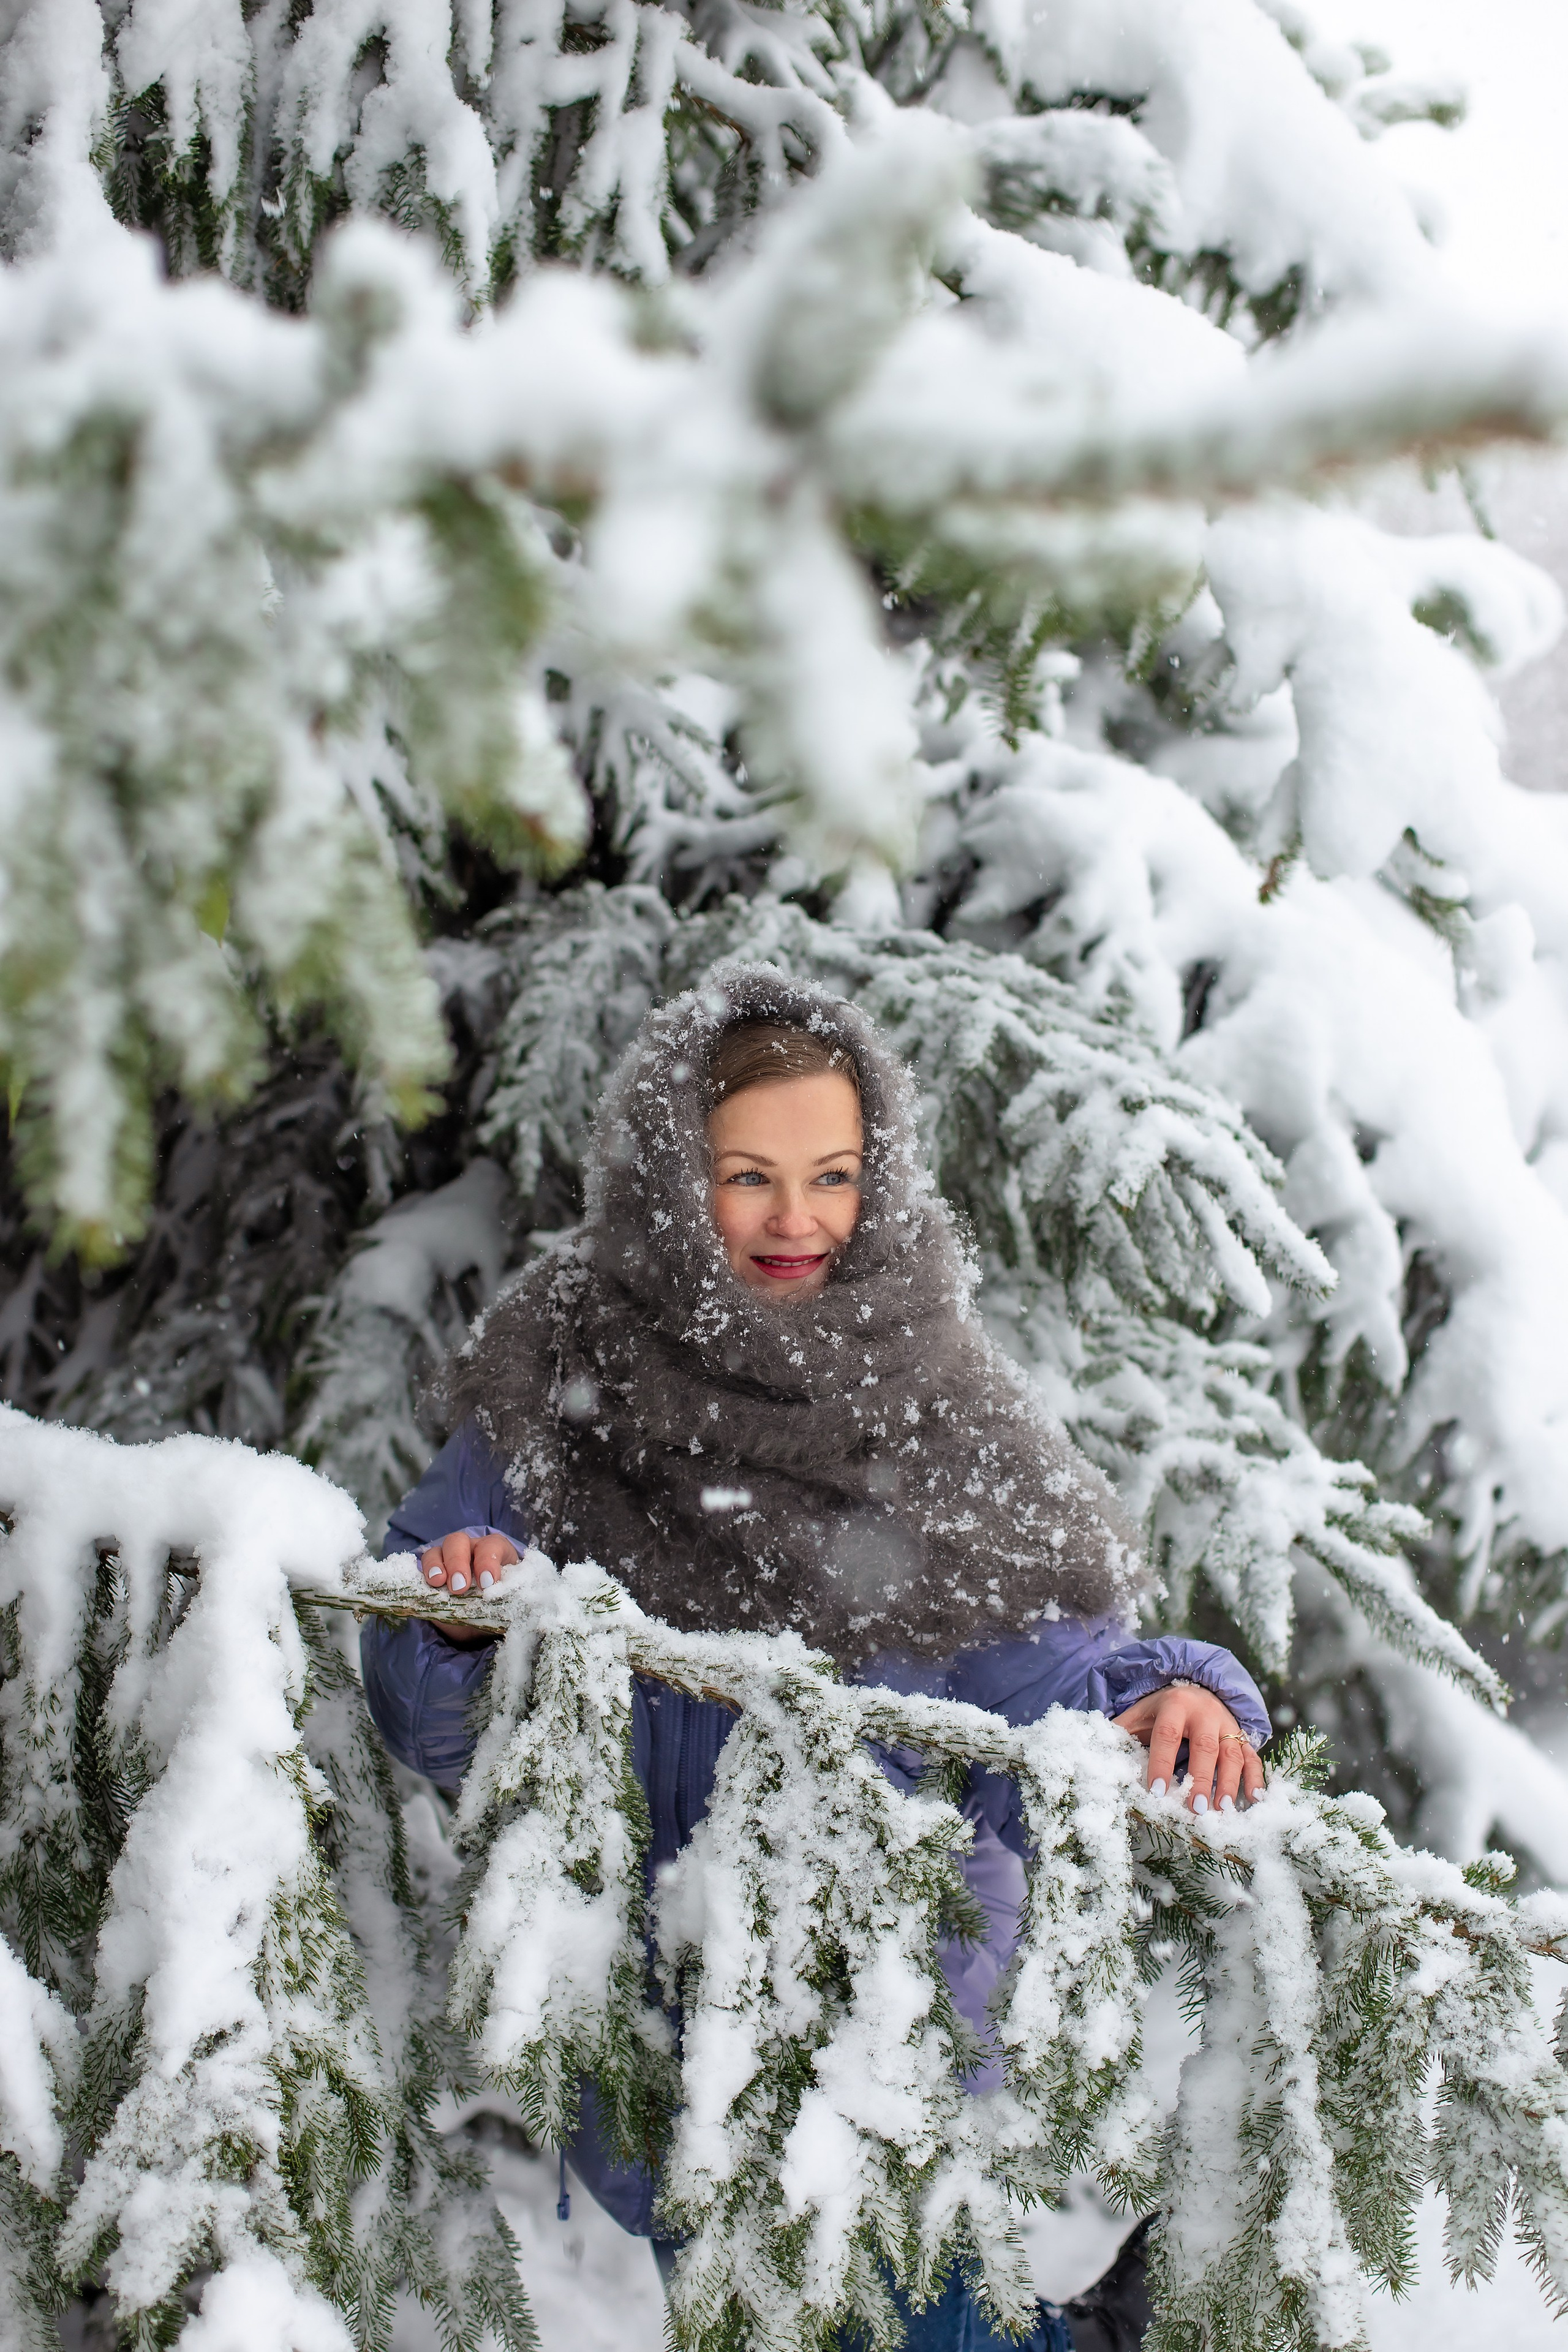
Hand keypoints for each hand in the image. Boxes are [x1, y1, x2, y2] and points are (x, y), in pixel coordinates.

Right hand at [420, 1531, 518, 1643]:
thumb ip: (509, 1602)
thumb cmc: (500, 1605)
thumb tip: (515, 1613)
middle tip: (459, 1587)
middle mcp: (470, 1550)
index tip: (487, 1583)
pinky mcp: (432, 1572)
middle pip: (459, 1542)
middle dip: (458, 1562)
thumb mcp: (508, 1603)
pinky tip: (427, 1585)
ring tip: (438, 1583)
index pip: (492, 1545)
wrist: (481, 1623)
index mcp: (495, 1551)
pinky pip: (423, 1565)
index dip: (488, 1561)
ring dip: (436, 1565)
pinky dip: (423, 1573)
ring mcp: (448, 1558)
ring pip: (438, 1550)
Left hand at [1112, 1682, 1263, 1812]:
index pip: (1167, 1735)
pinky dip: (1255, 1778)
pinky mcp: (1242, 1736)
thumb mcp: (1140, 1713)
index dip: (1161, 1762)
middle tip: (1196, 1809)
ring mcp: (1227, 1725)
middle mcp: (1205, 1713)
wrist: (1197, 1688)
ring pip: (1232, 1754)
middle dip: (1201, 1778)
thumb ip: (1121, 1731)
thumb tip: (1098, 1751)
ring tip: (1222, 1810)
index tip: (1156, 1791)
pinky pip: (1252, 1757)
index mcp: (1175, 1705)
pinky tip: (1253, 1799)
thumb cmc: (1163, 1710)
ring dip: (1228, 1783)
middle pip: (1205, 1747)